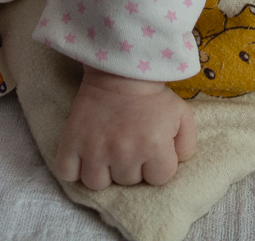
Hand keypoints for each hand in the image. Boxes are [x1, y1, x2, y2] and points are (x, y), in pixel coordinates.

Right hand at [54, 65, 196, 189]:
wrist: (119, 70)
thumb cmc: (152, 95)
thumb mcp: (181, 114)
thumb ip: (187, 144)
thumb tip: (178, 163)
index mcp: (154, 146)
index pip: (160, 179)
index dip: (158, 165)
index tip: (152, 149)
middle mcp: (124, 152)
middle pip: (128, 182)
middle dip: (131, 166)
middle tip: (129, 144)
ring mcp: (95, 149)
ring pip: (98, 183)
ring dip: (104, 171)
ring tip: (107, 153)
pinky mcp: (72, 142)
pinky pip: (67, 173)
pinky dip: (74, 169)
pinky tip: (85, 156)